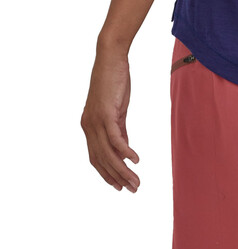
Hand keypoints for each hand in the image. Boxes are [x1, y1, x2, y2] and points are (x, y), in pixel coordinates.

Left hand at [81, 46, 139, 191]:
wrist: (110, 59)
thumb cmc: (114, 82)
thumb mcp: (117, 110)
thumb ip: (120, 130)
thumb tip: (125, 151)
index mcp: (89, 127)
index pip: (96, 158)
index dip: (107, 174)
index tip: (120, 186)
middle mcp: (89, 127)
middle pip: (102, 160)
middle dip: (117, 177)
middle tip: (132, 189)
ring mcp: (96, 121)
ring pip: (109, 154)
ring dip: (123, 170)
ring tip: (136, 181)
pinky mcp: (106, 114)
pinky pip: (116, 139)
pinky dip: (125, 151)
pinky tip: (136, 160)